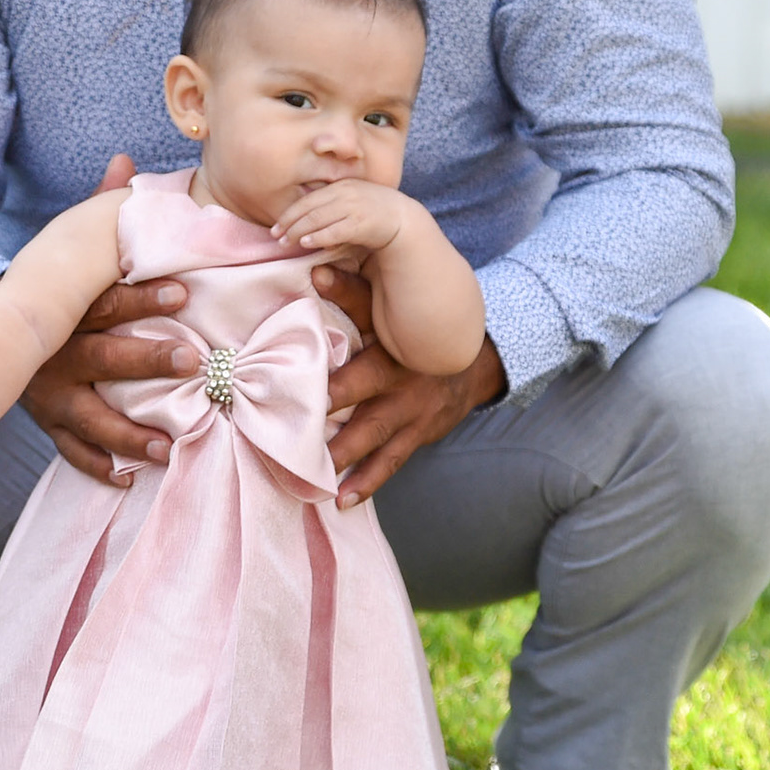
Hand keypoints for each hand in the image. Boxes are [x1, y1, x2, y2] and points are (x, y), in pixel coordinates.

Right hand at [16, 154, 197, 483]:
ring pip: (90, 417)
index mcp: (69, 308)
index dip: (146, 297)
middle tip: (194, 363)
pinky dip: (97, 468)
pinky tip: (127, 480)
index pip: (109, 300)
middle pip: (104, 358)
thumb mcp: (70, 252)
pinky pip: (71, 452)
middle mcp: (58, 353)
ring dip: (129, 431)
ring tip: (169, 444)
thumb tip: (125, 160)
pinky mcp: (48, 424)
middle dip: (148, 362)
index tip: (187, 294)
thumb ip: (100, 212)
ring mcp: (51, 394)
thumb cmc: (54, 290)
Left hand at [272, 178, 408, 254]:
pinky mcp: (362, 223)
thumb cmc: (375, 213)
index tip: (277, 226)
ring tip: (286, 242)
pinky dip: (318, 236)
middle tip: (276, 237)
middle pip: (309, 208)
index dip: (290, 213)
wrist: (404, 219)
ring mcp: (354, 207)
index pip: (308, 199)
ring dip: (299, 230)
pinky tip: (307, 243)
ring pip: (318, 218)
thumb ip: (333, 206)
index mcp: (342, 186)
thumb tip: (308, 220)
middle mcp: (346, 193)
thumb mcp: (353, 202)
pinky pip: (335, 230)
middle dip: (290, 223)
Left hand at [312, 266, 505, 506]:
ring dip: (341, 454)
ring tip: (311, 476)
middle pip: (362, 385)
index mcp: (393, 333)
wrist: (474, 363)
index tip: (310, 317)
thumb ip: (353, 293)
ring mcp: (412, 409)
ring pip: (372, 433)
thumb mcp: (394, 309)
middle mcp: (402, 372)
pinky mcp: (417, 434)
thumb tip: (315, 268)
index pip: (363, 314)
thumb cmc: (417, 331)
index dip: (341, 306)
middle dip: (330, 402)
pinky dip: (366, 483)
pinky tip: (341, 501)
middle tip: (295, 419)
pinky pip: (390, 462)